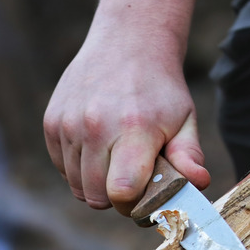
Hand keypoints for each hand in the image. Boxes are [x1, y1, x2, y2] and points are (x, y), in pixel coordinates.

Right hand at [43, 0, 208, 215]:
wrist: (126, 44)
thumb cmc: (159, 90)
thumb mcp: (184, 119)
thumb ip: (188, 156)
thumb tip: (198, 184)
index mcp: (134, 128)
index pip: (121, 192)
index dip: (132, 205)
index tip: (143, 196)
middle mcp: (95, 126)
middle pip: (96, 197)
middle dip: (115, 199)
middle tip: (131, 180)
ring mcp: (68, 124)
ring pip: (76, 186)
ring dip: (95, 183)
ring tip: (114, 158)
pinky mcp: (51, 122)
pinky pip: (61, 168)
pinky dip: (78, 168)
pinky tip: (96, 147)